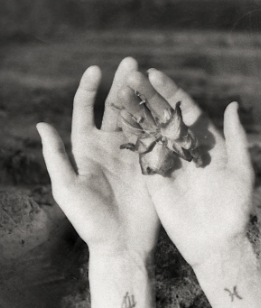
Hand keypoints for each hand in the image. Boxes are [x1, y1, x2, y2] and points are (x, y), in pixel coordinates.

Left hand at [36, 58, 159, 261]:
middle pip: (117, 110)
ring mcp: (134, 157)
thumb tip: (42, 124)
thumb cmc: (89, 221)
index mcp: (87, 150)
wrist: (122, 244)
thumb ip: (56, 156)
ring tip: (153, 78)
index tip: (96, 69)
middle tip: (133, 63)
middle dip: (123, 86)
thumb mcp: (67, 189)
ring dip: (146, 100)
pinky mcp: (154, 168)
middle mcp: (111, 149)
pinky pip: (159, 141)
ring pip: (141, 121)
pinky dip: (164, 123)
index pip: (87, 112)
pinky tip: (172, 106)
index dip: (90, 90)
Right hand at [118, 69, 253, 268]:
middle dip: (148, 95)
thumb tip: (232, 104)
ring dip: (135, 110)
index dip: (171, 91)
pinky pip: (140, 154)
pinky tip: (113, 119)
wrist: (216, 241)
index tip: (154, 74)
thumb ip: (237, 138)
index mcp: (207, 142)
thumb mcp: (240, 171)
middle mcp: (186, 148)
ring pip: (149, 130)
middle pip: (165, 115)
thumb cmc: (235, 207)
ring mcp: (169, 162)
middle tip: (130, 74)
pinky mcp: (154, 178)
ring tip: (118, 89)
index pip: (186, 109)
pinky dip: (128, 137)